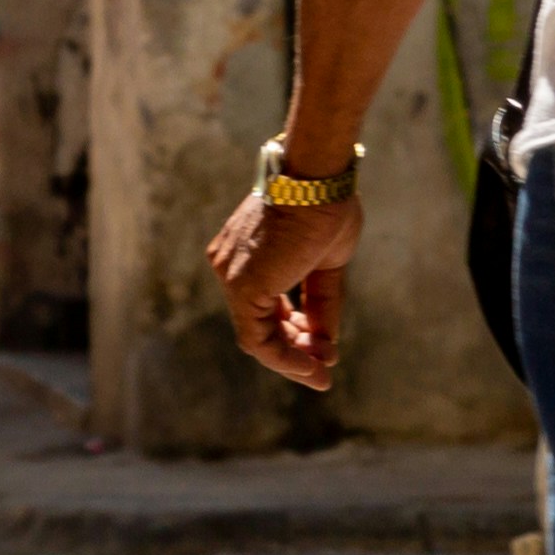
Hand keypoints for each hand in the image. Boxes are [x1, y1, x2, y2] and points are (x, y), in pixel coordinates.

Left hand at [208, 185, 362, 391]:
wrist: (318, 181)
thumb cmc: (326, 209)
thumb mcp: (326, 266)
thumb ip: (319, 306)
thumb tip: (324, 345)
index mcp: (244, 257)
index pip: (262, 308)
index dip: (293, 334)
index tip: (321, 350)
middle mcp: (229, 267)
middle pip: (258, 325)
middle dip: (294, 352)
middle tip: (323, 372)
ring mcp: (230, 277)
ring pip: (256, 336)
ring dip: (292, 359)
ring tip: (322, 374)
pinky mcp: (241, 287)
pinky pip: (257, 338)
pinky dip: (284, 356)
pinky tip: (312, 364)